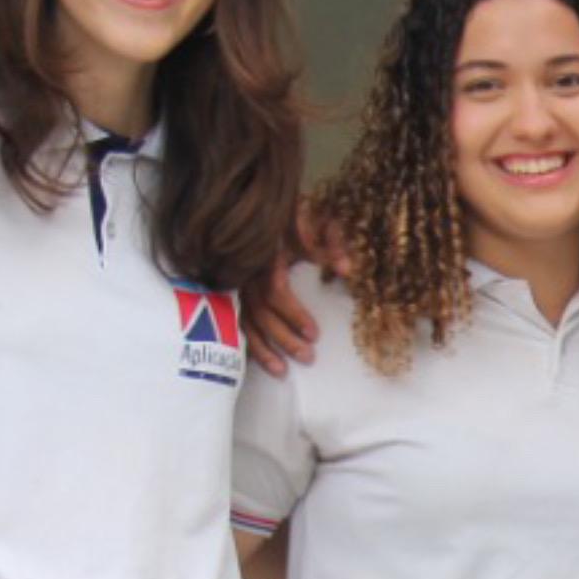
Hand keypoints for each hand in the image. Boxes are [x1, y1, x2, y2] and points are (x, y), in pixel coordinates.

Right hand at [248, 207, 344, 375]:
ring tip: (283, 371)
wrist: (259, 207)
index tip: (315, 333)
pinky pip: (236, 324)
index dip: (294, 314)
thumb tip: (347, 270)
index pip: (276, 291)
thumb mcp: (317, 223)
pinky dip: (247, 345)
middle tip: (308, 356)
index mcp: (265, 256)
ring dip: (264, 349)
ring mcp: (235, 285)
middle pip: (260, 313)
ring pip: (245, 322)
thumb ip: (332, 244)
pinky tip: (261, 362)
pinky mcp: (231, 294)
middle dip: (284, 338)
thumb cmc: (293, 217)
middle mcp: (246, 273)